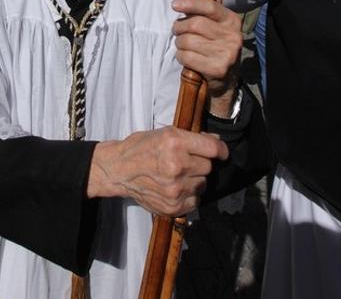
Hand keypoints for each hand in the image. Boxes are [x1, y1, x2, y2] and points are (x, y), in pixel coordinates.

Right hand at [87, 127, 227, 216]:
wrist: (119, 170)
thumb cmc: (141, 148)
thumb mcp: (165, 134)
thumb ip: (191, 138)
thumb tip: (216, 141)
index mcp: (175, 143)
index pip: (213, 149)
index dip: (220, 150)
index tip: (221, 152)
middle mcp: (177, 166)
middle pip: (208, 167)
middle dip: (200, 163)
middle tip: (185, 161)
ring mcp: (175, 189)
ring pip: (202, 184)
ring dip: (194, 179)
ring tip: (178, 175)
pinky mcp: (173, 206)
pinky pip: (195, 200)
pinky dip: (189, 195)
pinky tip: (175, 187)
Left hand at [171, 0, 241, 114]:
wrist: (226, 80)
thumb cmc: (214, 47)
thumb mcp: (209, 25)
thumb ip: (195, 9)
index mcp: (231, 21)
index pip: (210, 7)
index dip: (191, 4)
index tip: (174, 5)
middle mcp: (232, 36)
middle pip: (195, 24)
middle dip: (179, 27)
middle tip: (177, 31)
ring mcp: (227, 53)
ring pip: (188, 41)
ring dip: (179, 43)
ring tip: (183, 46)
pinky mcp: (218, 69)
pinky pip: (187, 57)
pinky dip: (181, 57)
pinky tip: (186, 58)